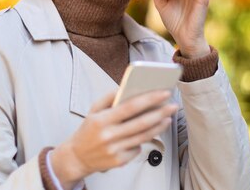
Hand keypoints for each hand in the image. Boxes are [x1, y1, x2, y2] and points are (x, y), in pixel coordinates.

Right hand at [51, 90, 177, 188]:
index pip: (129, 107)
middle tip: (173, 105)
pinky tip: (146, 133)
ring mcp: (114, 150)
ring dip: (159, 127)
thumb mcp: (93, 110)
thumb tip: (125, 87)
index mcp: (101, 120)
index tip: (163, 93)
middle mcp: (108, 136)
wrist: (77, 157)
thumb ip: (108, 98)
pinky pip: (137, 148)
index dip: (149, 100)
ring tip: (168, 117)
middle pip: (141, 123)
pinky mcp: (119, 162)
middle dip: (160, 113)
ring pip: (143, 137)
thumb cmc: (88, 131)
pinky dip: (143, 140)